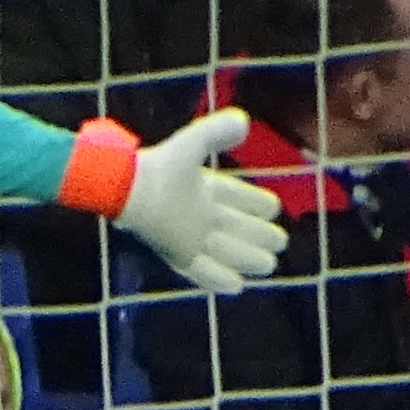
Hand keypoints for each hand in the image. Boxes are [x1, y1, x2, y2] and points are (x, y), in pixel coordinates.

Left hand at [114, 108, 284, 297]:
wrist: (129, 191)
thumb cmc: (159, 166)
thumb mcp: (193, 143)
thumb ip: (217, 132)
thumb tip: (244, 122)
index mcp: (201, 187)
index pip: (234, 196)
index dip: (254, 202)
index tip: (273, 207)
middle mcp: (197, 214)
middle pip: (234, 227)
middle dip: (258, 235)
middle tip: (280, 241)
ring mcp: (187, 236)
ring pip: (224, 251)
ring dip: (246, 258)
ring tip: (268, 264)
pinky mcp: (176, 254)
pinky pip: (200, 271)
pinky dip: (217, 278)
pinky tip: (236, 286)